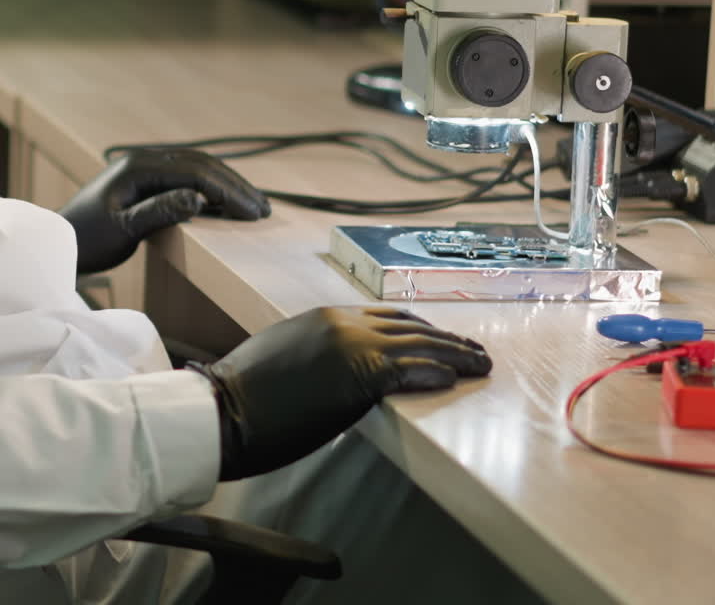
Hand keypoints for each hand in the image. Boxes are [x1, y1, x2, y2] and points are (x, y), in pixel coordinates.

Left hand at [60, 148, 270, 273]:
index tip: (253, 211)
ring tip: (254, 204)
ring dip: (227, 184)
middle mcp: (146, 160)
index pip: (196, 173)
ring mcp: (146, 166)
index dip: (228, 191)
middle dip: (236, 186)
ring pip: (198, 167)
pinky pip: (188, 175)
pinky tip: (226, 202)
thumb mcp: (124, 229)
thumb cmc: (88, 240)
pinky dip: (211, 187)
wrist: (60, 241)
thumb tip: (199, 200)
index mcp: (140, 168)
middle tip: (264, 209)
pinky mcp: (148, 178)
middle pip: (202, 165)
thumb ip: (160, 211)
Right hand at [190, 306, 490, 479]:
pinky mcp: (358, 373)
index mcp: (327, 317)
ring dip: (455, 355)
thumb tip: (337, 373)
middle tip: (475, 350)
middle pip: (410, 326)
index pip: (387, 316)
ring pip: (419, 345)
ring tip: (480, 364)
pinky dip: (436, 371)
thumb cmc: (245, 394)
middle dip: (446, 339)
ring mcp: (353, 345)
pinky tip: (455, 378)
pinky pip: (410, 369)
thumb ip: (318, 354)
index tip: (441, 338)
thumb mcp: (285, 358)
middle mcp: (344, 323)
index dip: (420, 329)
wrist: (225, 407)